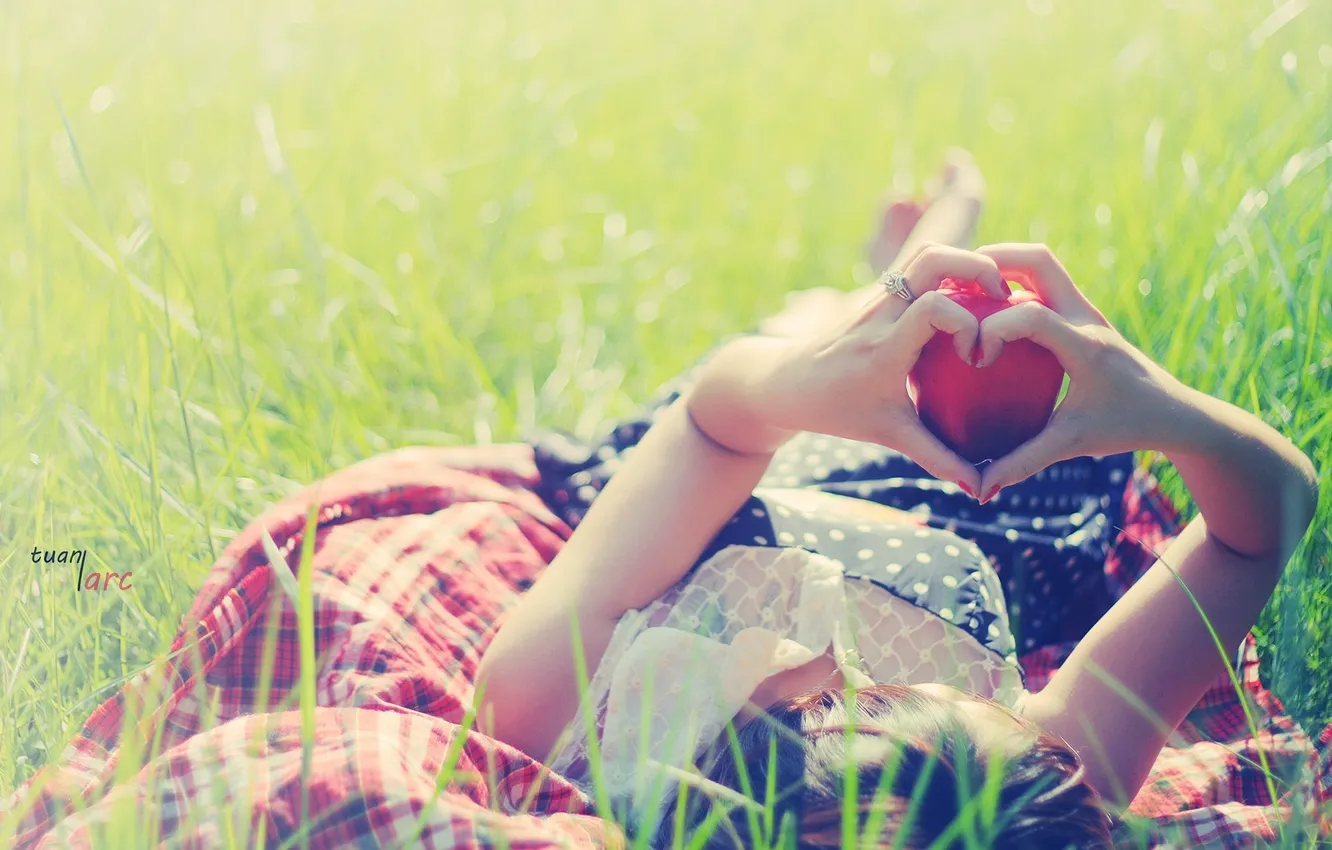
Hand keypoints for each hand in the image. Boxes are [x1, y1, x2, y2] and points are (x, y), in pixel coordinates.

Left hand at [770, 243, 1010, 494]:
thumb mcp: (889, 435)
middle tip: (1005, 299)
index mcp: (883, 349)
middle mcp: (880, 315)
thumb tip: (981, 490)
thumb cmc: (838, 412)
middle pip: (932, 261)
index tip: (976, 354)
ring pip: (924, 255)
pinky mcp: (879, 291)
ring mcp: (877, 297)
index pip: (932, 308)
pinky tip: (971, 296)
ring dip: (965, 261)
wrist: (788, 384)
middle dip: (977, 268)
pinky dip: (951, 269)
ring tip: (993, 293)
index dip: (966, 321)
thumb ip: (937, 459)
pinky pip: (918, 265)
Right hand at [971, 244, 1188, 500]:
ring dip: (1003, 264)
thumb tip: (979, 490)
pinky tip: (986, 306)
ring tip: (963, 285)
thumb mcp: (1073, 444)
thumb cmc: (1127, 427)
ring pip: (1043, 263)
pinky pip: (1045, 282)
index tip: (975, 359)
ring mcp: (1086, 309)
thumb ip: (1024, 463)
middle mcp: (1086, 316)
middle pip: (1039, 260)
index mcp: (1084, 345)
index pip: (1029, 316)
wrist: (1176, 412)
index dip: (992, 330)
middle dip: (993, 259)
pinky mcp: (1083, 313)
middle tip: (955, 279)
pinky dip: (1013, 283)